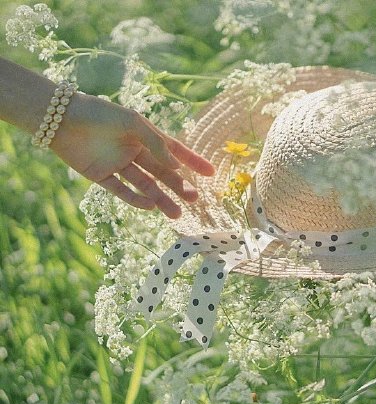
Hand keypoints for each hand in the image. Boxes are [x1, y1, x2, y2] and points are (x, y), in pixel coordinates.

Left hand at [49, 93, 214, 218]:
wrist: (60, 118)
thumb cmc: (99, 113)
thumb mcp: (133, 123)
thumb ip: (156, 144)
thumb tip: (177, 166)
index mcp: (144, 135)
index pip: (174, 151)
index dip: (192, 162)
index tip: (211, 173)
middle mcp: (134, 151)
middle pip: (162, 173)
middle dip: (179, 186)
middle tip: (194, 199)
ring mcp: (118, 165)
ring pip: (145, 186)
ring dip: (161, 199)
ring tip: (176, 214)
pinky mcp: (101, 176)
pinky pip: (122, 191)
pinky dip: (136, 199)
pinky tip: (150, 206)